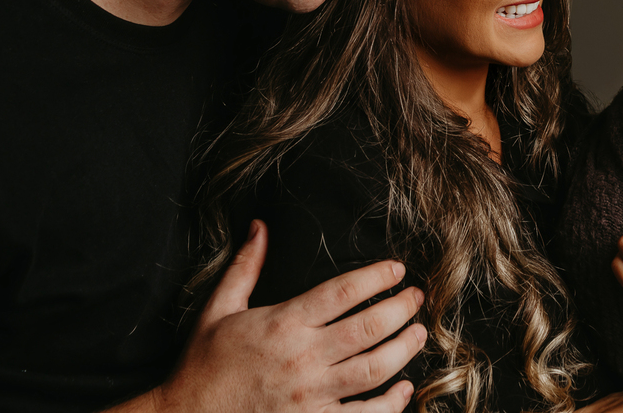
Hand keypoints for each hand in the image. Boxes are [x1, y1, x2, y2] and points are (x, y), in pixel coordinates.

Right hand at [149, 220, 425, 412]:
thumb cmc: (203, 365)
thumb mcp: (218, 309)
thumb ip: (245, 267)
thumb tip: (260, 226)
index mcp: (282, 324)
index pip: (342, 292)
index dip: (376, 277)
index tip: (397, 269)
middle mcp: (302, 358)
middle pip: (367, 328)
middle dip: (401, 309)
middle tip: (417, 298)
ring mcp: (310, 396)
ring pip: (373, 370)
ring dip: (404, 349)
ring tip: (419, 333)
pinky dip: (390, 404)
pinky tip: (403, 389)